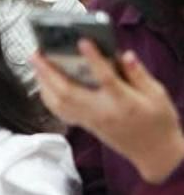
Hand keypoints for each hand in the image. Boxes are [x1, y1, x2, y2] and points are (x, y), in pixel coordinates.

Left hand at [32, 42, 183, 184]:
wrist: (154, 153)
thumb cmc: (158, 121)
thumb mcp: (157, 95)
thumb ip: (139, 74)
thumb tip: (125, 55)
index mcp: (124, 102)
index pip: (105, 78)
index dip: (93, 59)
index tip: (83, 41)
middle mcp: (102, 112)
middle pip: (69, 92)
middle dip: (49, 72)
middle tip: (37, 53)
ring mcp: (91, 120)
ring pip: (59, 103)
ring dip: (43, 83)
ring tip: (37, 64)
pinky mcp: (86, 125)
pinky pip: (60, 112)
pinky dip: (48, 97)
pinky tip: (43, 84)